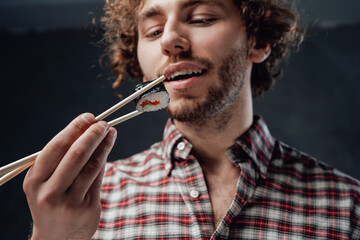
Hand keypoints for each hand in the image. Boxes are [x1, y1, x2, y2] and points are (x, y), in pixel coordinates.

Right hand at [23, 113, 116, 239]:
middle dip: (92, 135)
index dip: (74, 129)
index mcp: (35, 180)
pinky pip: (98, 177)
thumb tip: (85, 129)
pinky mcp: (87, 208)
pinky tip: (108, 148)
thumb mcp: (45, 182)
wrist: (55, 237)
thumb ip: (60, 159)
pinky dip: (104, 159)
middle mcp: (49, 192)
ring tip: (111, 132)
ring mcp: (69, 202)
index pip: (56, 148)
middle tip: (103, 123)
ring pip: (91, 165)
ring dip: (103, 145)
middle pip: (76, 155)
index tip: (88, 117)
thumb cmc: (51, 199)